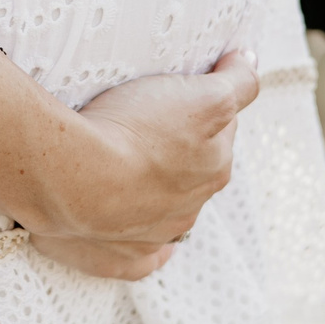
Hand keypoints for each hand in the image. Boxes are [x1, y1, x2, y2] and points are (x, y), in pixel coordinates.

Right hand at [30, 50, 260, 279]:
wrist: (71, 178)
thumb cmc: (134, 132)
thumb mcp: (203, 95)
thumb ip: (237, 83)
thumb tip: (252, 64)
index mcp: (214, 168)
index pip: (219, 131)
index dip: (199, 106)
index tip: (175, 91)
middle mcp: (190, 208)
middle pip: (190, 171)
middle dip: (175, 151)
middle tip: (141, 123)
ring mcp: (152, 237)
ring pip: (163, 213)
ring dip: (151, 193)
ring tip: (119, 165)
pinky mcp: (116, 258)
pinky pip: (138, 259)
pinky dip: (139, 247)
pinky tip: (132, 233)